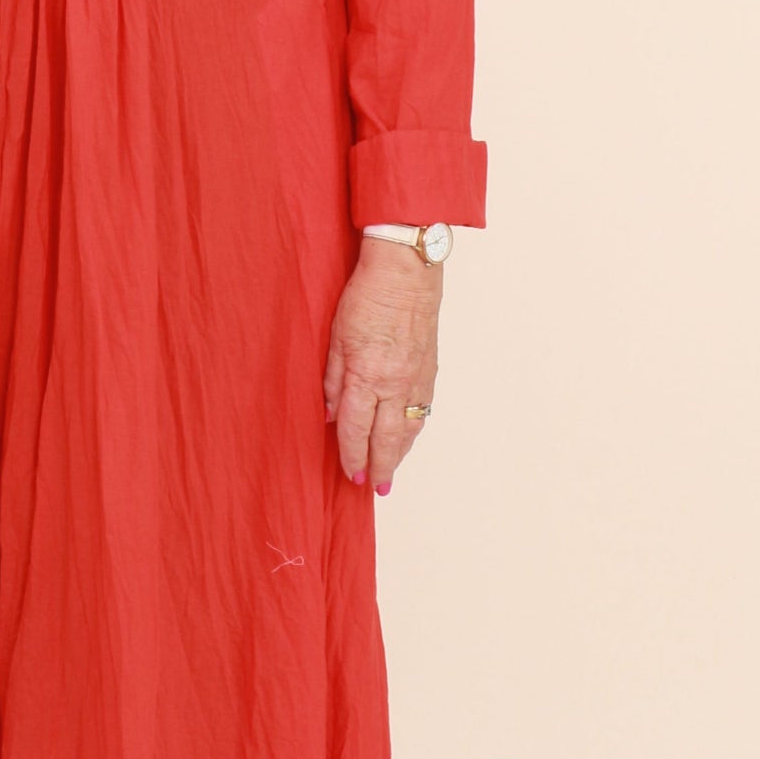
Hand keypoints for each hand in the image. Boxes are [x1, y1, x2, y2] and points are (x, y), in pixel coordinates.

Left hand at [323, 239, 441, 492]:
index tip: (350, 473)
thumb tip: (329, 414)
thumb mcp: (335, 337)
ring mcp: (416, 378)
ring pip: (409, 428)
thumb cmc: (368, 295)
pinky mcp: (429, 369)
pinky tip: (407, 439)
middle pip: (386, 438)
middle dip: (379, 466)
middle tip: (374, 488)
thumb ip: (332, 379)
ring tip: (390, 472)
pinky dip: (413, 431)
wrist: (407, 270)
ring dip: (399, 454)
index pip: (355, 428)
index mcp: (367, 375)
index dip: (351, 455)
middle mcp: (395, 383)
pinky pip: (422, 410)